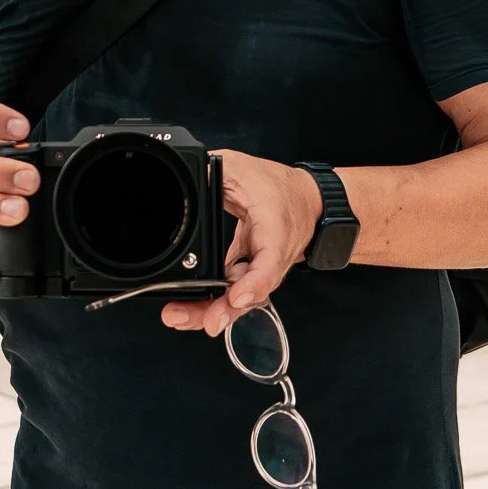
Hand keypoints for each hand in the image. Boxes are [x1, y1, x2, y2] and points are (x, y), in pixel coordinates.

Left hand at [161, 151, 322, 336]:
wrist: (309, 202)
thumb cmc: (281, 189)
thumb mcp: (242, 167)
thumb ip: (214, 167)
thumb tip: (187, 169)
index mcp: (274, 233)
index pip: (269, 264)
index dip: (254, 284)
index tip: (236, 297)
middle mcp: (269, 260)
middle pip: (248, 293)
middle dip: (224, 311)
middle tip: (203, 321)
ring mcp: (259, 270)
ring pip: (237, 298)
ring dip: (210, 310)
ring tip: (178, 316)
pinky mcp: (248, 273)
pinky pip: (230, 292)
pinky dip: (209, 302)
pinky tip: (184, 308)